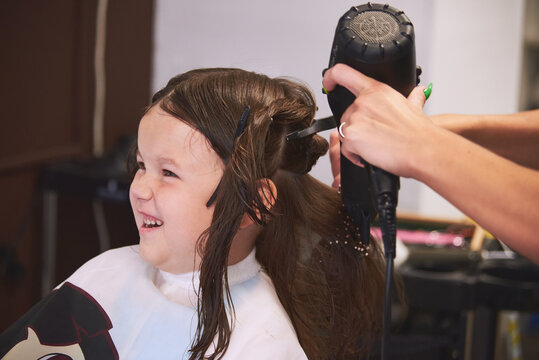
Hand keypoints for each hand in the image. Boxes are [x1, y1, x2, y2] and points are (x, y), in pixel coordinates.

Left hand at [323, 64, 430, 178]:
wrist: (423, 150)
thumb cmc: (419, 133)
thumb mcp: (415, 107)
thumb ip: (412, 98)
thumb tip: (418, 92)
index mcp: (377, 90)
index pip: (344, 73)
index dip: (331, 76)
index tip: (328, 83)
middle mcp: (364, 101)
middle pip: (346, 114)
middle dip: (356, 128)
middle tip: (376, 137)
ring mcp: (355, 117)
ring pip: (345, 132)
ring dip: (356, 142)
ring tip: (377, 146)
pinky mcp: (351, 135)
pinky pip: (345, 148)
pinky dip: (355, 155)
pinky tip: (371, 155)